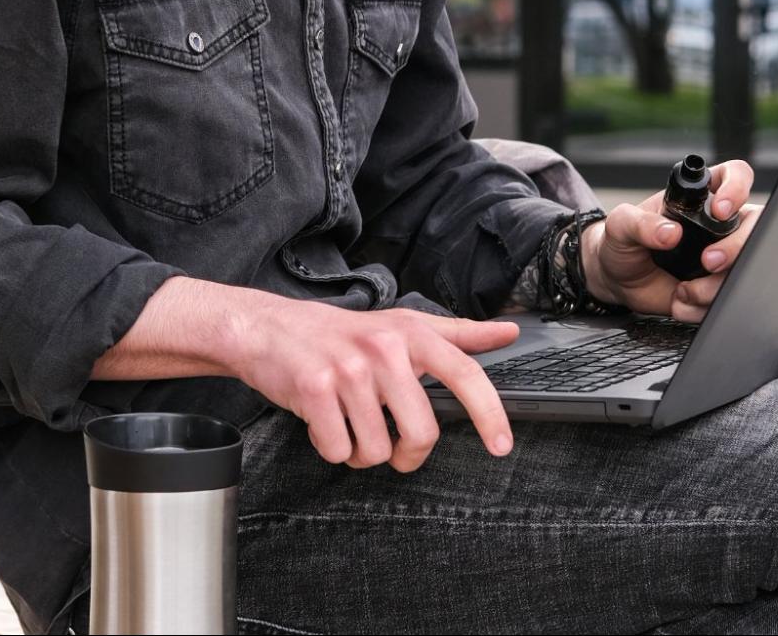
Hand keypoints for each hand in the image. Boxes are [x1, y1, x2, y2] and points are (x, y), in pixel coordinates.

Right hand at [226, 292, 520, 471]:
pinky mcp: (314, 388)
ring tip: (348, 422)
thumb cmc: (341, 334)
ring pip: (377, 450)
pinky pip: (338, 450)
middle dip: (408, 453)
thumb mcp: (403, 325)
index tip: (501, 446)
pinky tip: (323, 422)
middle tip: (394, 445)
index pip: (464, 374)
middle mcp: (384, 347)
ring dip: (361, 451)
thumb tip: (508, 332)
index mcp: (412, 333)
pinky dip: (331, 447)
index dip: (489, 413)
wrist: (269, 329)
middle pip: (422, 432)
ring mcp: (348, 368)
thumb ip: (458, 333)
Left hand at [582, 159, 760, 321]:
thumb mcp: (621, 225)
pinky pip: (730, 295)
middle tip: (708, 261)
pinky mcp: (718, 285)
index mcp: (700, 198)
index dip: (737, 188)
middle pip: (755, 223)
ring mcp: (722, 254)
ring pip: (746, 265)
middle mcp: (718, 224)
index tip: (720, 211)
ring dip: (716, 285)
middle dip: (736, 246)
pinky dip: (704, 305)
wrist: (617, 280)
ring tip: (683, 291)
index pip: (736, 176)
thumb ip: (640, 223)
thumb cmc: (622, 242)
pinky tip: (681, 301)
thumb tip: (670, 232)